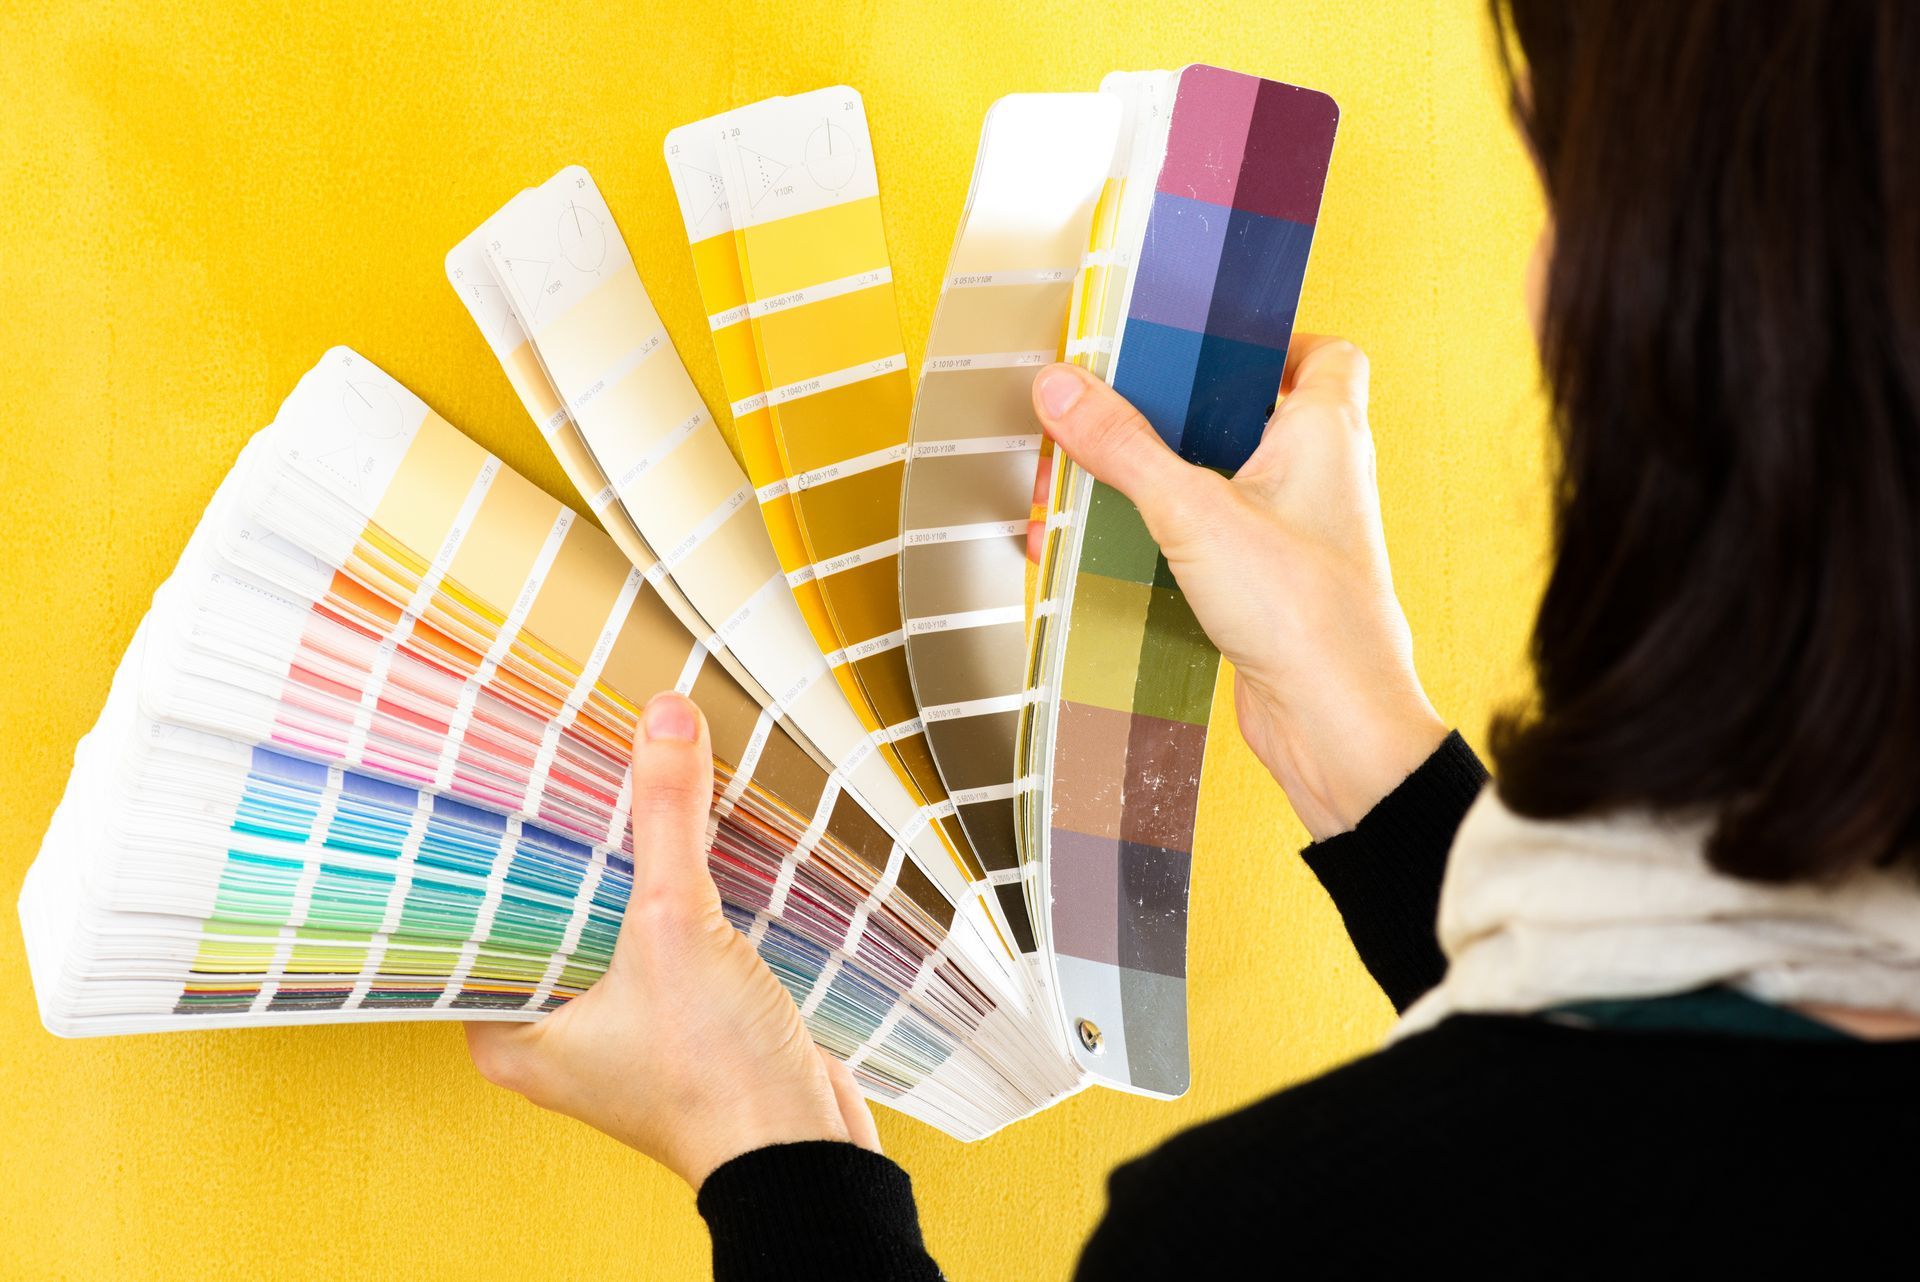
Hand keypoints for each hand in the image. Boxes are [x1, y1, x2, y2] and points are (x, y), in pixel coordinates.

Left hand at [464, 692, 881, 1185]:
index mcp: (511, 1031)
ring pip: (609, 921)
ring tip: (622, 783)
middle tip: (562, 758)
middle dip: (566, 842)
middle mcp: (554, 1033)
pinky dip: (673, 895)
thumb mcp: (678, 926)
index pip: (475, 917)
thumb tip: (663, 720)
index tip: (492, 777)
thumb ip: (666, 818)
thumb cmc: (718, 1083)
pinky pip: (660, 938)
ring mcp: (619, 1028)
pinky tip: (686, 842)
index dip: (486, 848)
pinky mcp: (678, 1018)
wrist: (804, 1151)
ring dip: (626, 865)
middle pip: (548, 910)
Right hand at [1030, 339, 1446, 838]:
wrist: (1334, 722)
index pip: (1323, 353)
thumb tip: (1063, 388)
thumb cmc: (1306, 613)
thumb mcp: (1193, 512)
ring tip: (1090, 485)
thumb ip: (1124, 446)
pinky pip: (1209, 538)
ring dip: (1157, 481)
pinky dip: (1162, 536)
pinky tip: (1111, 548)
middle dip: (1177, 414)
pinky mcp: (1267, 584)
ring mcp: (1294, 533)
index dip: (1270, 340)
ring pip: (1220, 481)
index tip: (1205, 342)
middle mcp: (1319, 476)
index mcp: (1325, 432)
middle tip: (1118, 411)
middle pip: (1248, 414)